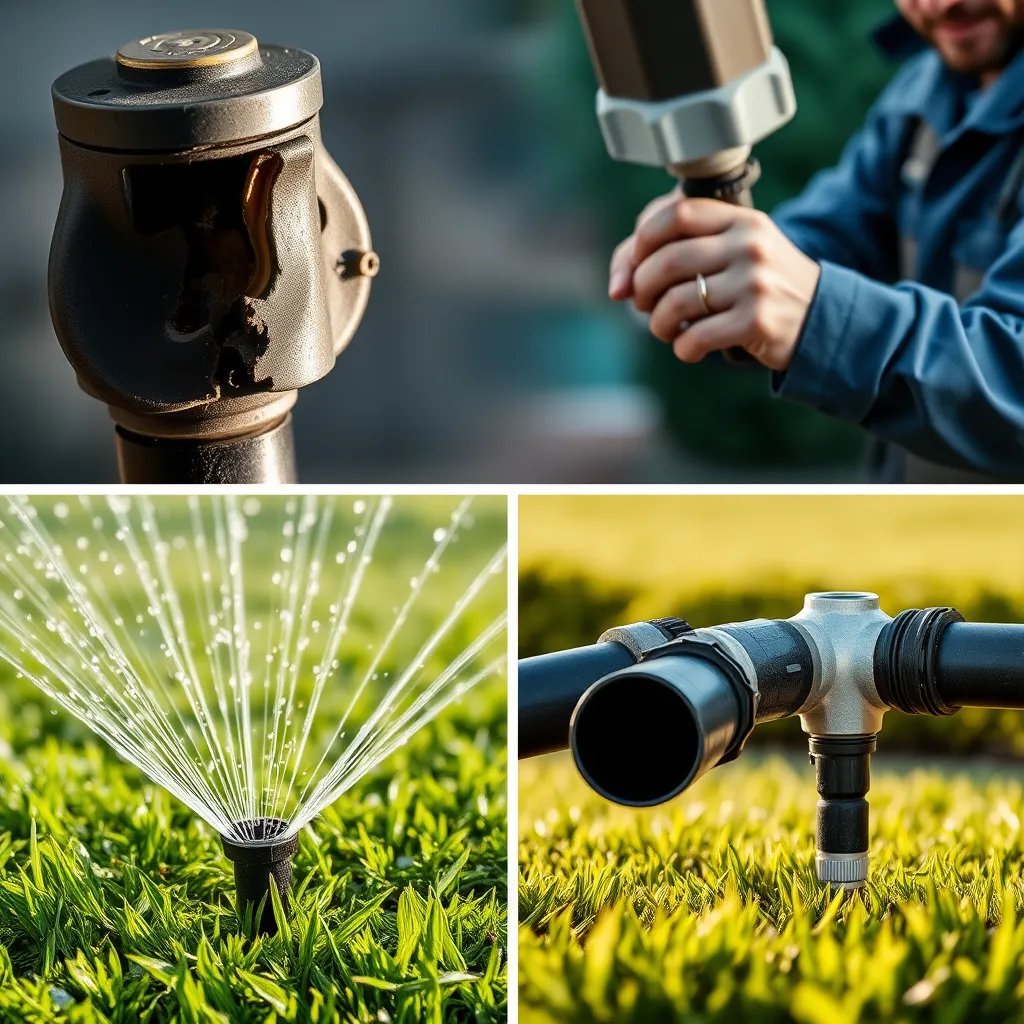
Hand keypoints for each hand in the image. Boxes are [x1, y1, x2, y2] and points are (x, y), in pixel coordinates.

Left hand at [608, 193, 820, 371]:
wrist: (821, 318)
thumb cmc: (761, 285)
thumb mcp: (734, 253)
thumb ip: (680, 252)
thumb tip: (618, 286)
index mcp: (741, 220)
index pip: (676, 213)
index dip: (642, 240)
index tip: (636, 263)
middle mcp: (749, 246)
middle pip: (666, 261)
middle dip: (642, 289)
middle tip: (644, 305)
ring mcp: (754, 284)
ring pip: (674, 303)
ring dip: (658, 325)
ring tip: (666, 330)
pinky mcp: (756, 322)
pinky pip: (694, 338)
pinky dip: (682, 349)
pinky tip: (690, 348)